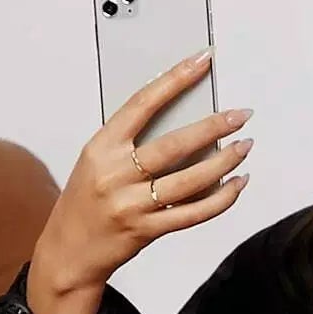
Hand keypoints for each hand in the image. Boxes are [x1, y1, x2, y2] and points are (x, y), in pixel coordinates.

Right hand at [40, 49, 255, 292]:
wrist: (67, 252)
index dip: (175, 79)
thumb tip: (184, 118)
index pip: (142, 103)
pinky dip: (222, 198)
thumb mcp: (97, 162)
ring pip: (190, 180)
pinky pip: (194, 213)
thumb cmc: (85, 201)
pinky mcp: (147, 231)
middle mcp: (115, 174)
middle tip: (241, 115)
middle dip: (214, 127)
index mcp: (101, 147)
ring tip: (245, 146)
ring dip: (225, 162)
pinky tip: (237, 183)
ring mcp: (131, 205)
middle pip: (174, 144)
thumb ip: (132, 142)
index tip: (202, 61)